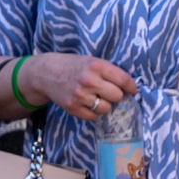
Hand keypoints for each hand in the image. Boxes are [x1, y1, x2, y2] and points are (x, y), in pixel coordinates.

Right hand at [20, 53, 137, 120]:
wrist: (46, 73)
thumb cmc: (74, 66)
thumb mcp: (92, 61)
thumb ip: (109, 72)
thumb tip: (129, 88)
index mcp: (96, 66)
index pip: (123, 80)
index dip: (132, 87)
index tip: (132, 90)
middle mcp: (88, 81)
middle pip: (117, 96)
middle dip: (116, 95)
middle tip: (110, 93)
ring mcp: (80, 95)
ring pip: (106, 108)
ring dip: (105, 105)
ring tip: (97, 98)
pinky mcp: (72, 107)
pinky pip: (93, 116)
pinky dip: (94, 112)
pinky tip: (88, 104)